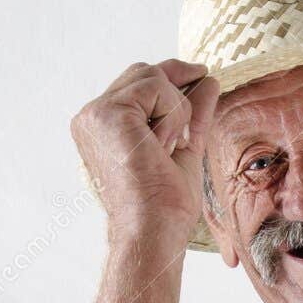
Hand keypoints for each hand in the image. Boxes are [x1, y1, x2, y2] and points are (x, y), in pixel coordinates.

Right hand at [71, 59, 219, 248]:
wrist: (154, 229)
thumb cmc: (165, 204)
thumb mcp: (184, 147)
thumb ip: (192, 113)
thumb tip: (209, 79)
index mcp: (102, 126)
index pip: (139, 83)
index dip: (172, 78)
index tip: (202, 74)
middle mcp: (93, 116)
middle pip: (144, 72)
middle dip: (176, 97)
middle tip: (180, 139)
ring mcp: (96, 113)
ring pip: (154, 79)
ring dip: (176, 114)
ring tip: (165, 151)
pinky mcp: (109, 113)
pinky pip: (157, 88)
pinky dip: (173, 117)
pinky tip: (162, 146)